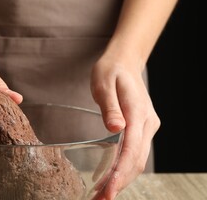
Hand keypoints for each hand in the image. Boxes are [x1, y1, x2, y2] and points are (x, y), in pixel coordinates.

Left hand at [90, 53, 160, 198]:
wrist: (125, 63)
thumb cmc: (111, 71)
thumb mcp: (104, 83)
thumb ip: (110, 106)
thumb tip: (115, 129)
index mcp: (137, 112)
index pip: (131, 149)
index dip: (120, 173)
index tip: (108, 190)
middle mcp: (146, 123)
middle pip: (137, 160)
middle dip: (120, 183)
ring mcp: (146, 126)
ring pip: (138, 160)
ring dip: (122, 179)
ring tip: (103, 195)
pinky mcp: (141, 128)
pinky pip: (135, 153)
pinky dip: (124, 169)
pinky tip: (112, 178)